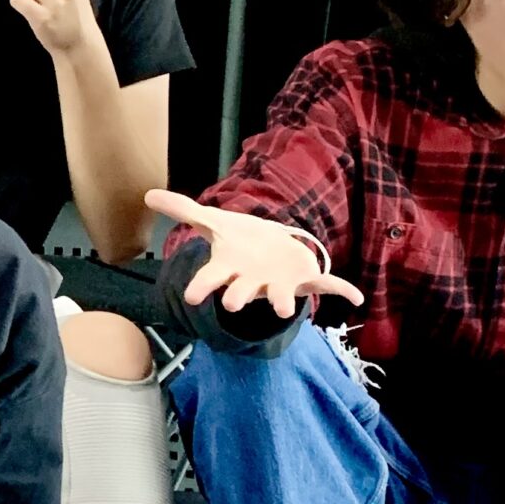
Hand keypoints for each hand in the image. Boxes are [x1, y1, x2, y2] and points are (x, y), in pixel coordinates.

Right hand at [146, 190, 363, 318]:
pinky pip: (326, 286)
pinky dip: (343, 291)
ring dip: (283, 303)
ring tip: (285, 310)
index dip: (202, 288)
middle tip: (233, 304)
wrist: (270, 251)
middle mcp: (252, 282)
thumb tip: (147, 193)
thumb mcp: (212, 222)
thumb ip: (182, 209)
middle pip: (242, 293)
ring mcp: (279, 283)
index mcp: (229, 269)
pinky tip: (357, 299)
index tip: (194, 298)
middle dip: (239, 298)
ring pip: (281, 298)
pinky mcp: (305, 280)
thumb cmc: (238, 242)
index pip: (210, 280)